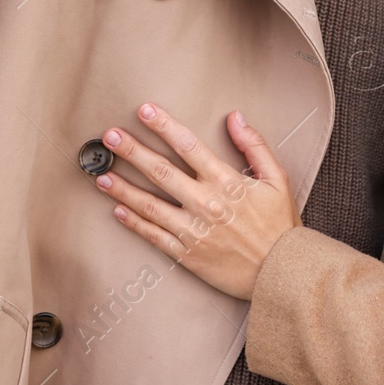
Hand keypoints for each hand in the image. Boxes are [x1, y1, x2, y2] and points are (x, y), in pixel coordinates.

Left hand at [96, 103, 298, 300]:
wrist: (282, 274)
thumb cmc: (281, 226)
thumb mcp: (277, 179)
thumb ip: (255, 145)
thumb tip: (235, 116)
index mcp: (227, 182)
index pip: (188, 145)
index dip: (164, 125)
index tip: (144, 110)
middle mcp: (205, 203)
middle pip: (161, 171)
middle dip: (132, 151)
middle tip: (110, 136)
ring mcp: (193, 230)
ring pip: (150, 204)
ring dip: (123, 188)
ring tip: (101, 174)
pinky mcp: (187, 255)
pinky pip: (154, 236)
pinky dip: (134, 222)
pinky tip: (116, 210)